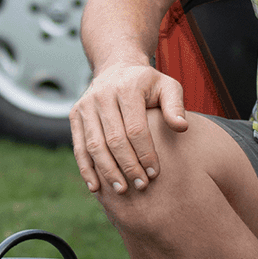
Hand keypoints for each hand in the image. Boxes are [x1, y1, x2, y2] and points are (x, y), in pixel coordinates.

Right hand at [69, 63, 187, 194]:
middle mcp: (102, 95)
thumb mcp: (168, 86)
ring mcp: (86, 106)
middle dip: (128, 166)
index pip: (135, 128)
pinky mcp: (75, 115)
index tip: (154, 173)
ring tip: (122, 190)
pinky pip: (79, 146)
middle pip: (114, 139)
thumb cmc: (148, 83)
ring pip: (94, 146)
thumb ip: (176, 106)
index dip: (145, 153)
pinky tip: (96, 187)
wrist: (117, 67)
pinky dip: (86, 169)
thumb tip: (182, 127)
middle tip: (141, 186)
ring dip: (107, 171)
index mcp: (127, 88)